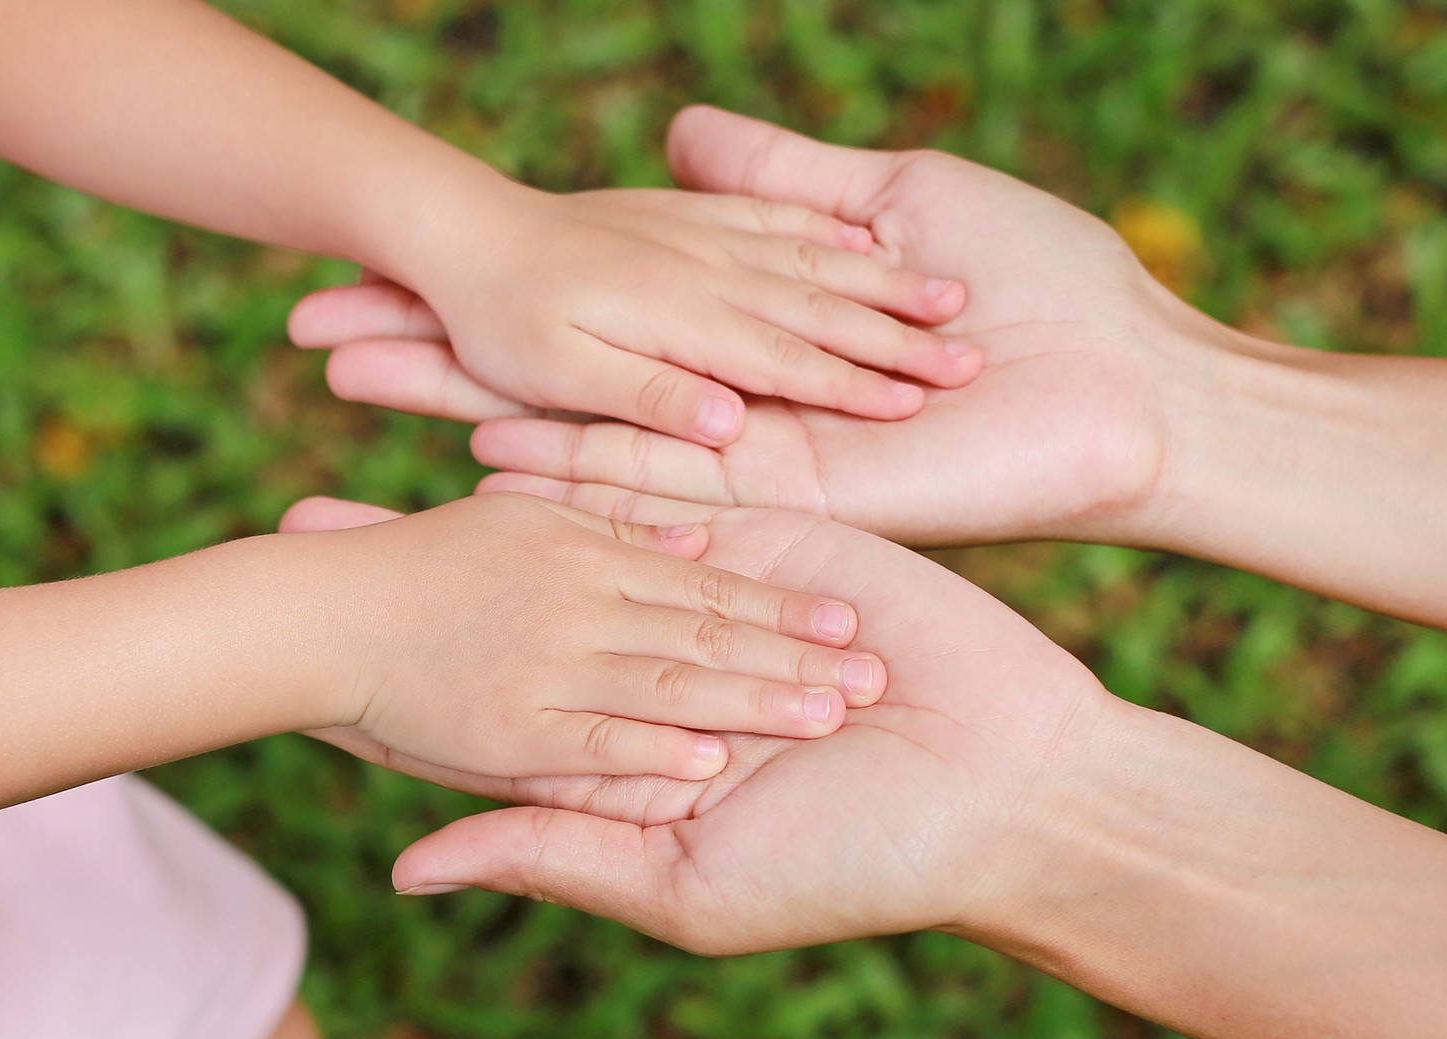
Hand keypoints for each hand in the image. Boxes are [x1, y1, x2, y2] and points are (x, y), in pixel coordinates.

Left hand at [285, 494, 1111, 953]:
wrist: (1009, 790)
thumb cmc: (856, 864)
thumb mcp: (689, 888)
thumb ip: (555, 853)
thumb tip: (405, 869)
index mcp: (626, 749)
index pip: (488, 699)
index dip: (397, 663)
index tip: (303, 622)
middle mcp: (652, 665)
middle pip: (512, 601)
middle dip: (417, 560)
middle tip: (307, 518)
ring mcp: (712, 592)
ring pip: (577, 527)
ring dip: (485, 479)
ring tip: (392, 439)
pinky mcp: (776, 532)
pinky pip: (668, 482)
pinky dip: (592, 446)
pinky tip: (509, 407)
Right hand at [295, 107, 1239, 546]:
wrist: (1131, 377)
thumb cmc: (1035, 280)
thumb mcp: (888, 206)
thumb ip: (779, 184)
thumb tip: (684, 133)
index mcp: (742, 335)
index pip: (582, 308)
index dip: (481, 290)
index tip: (375, 268)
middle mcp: (724, 405)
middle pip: (553, 376)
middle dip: (435, 352)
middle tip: (315, 333)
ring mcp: (754, 458)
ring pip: (584, 431)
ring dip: (466, 407)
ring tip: (358, 379)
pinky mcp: (797, 497)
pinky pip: (670, 475)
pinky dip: (577, 457)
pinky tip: (475, 444)